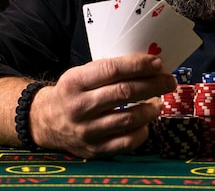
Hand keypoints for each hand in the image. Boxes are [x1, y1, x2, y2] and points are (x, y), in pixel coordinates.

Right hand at [29, 54, 176, 157]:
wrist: (45, 121)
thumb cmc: (72, 92)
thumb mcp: (80, 74)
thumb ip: (108, 70)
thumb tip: (148, 65)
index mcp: (75, 81)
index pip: (112, 69)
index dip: (138, 65)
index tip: (158, 63)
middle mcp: (79, 106)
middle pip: (124, 93)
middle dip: (153, 85)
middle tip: (169, 81)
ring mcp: (86, 130)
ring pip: (129, 118)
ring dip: (151, 108)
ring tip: (158, 101)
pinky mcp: (93, 149)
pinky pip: (126, 142)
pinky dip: (142, 131)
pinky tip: (146, 122)